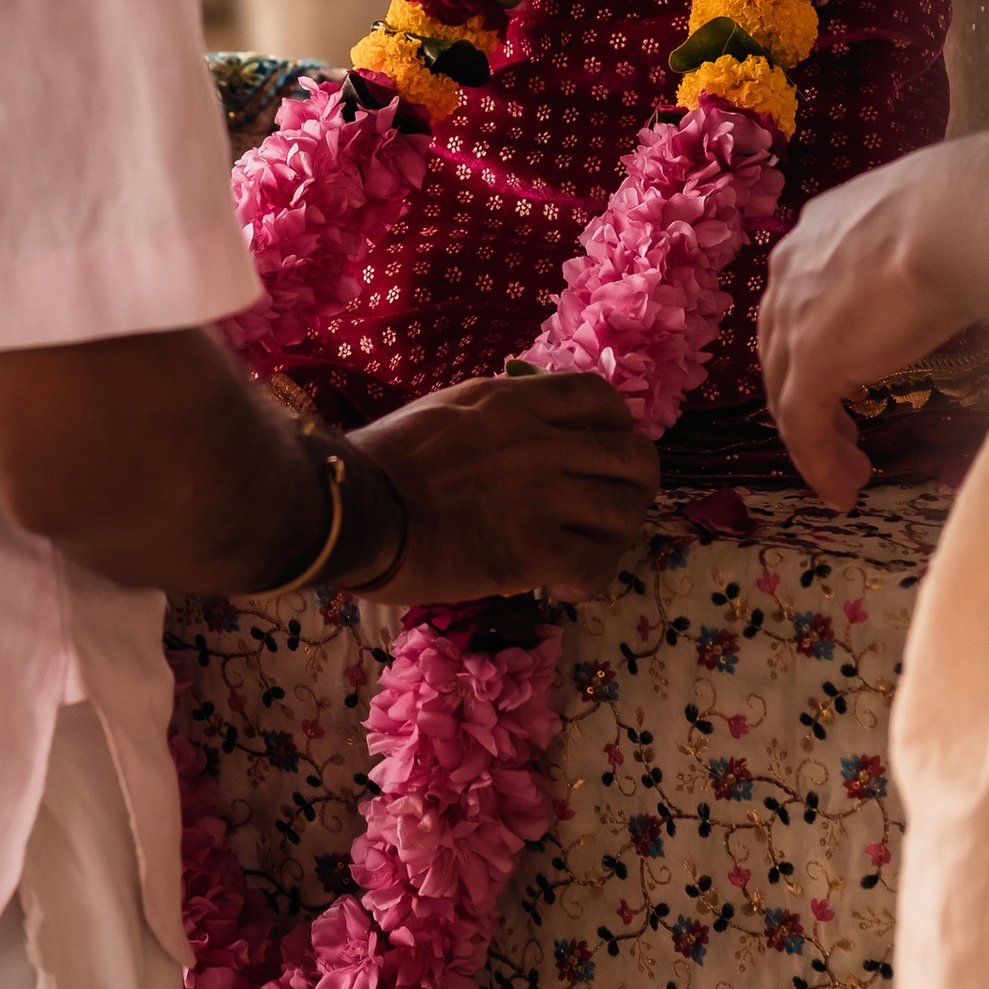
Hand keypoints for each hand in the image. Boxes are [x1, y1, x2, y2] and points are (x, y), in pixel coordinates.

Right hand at [352, 371, 658, 603]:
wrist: (354, 509)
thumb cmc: (378, 463)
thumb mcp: (445, 411)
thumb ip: (494, 417)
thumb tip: (516, 430)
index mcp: (516, 401)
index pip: (604, 402)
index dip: (616, 431)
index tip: (600, 455)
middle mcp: (543, 443)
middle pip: (634, 458)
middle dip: (633, 488)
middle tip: (607, 512)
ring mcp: (544, 496)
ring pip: (625, 512)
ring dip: (615, 537)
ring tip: (586, 553)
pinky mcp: (534, 552)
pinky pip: (597, 565)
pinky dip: (590, 579)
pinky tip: (561, 586)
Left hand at [760, 129, 988, 506]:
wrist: (956, 216)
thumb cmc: (967, 206)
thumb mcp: (931, 220)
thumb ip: (924, 248)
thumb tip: (965, 259)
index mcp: (819, 229)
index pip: (801, 299)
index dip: (817, 344)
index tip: (846, 377)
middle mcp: (791, 270)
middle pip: (783, 348)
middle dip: (808, 397)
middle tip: (842, 435)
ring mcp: (794, 319)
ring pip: (788, 393)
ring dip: (816, 441)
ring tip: (848, 473)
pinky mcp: (810, 363)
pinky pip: (802, 427)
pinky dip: (818, 464)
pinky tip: (843, 490)